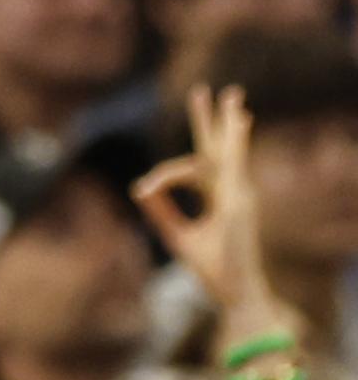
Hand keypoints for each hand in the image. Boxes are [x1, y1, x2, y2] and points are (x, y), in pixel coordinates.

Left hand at [135, 84, 275, 328]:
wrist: (232, 288)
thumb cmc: (210, 267)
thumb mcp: (176, 234)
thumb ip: (160, 209)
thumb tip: (138, 186)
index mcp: (217, 198)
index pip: (190, 169)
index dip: (163, 177)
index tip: (145, 188)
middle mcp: (231, 191)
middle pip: (218, 148)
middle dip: (210, 121)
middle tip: (205, 91)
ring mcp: (239, 193)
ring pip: (231, 150)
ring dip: (230, 123)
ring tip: (231, 96)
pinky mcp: (241, 198)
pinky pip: (234, 163)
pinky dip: (236, 141)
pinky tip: (240, 120)